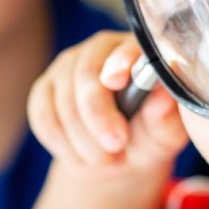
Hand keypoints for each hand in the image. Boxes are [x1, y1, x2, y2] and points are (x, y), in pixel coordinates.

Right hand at [28, 30, 187, 168]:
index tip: (116, 82)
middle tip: (116, 147)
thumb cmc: (149, 134)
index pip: (125, 47)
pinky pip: (44, 117)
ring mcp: (67, 67)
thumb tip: (162, 98)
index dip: (119, 62)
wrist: (118, 154)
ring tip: (106, 160)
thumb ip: (165, 115)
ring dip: (84, 141)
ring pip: (64, 102)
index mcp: (136, 50)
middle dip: (98, 117)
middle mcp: (99, 50)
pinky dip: (62, 144)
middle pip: (86, 74)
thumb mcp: (165, 132)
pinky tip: (81, 156)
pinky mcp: (44, 89)